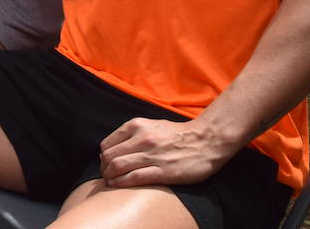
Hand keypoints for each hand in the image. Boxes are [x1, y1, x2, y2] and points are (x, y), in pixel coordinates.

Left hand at [97, 117, 238, 187]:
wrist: (207, 140)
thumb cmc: (179, 134)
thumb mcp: (152, 125)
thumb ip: (134, 133)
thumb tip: (116, 147)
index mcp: (137, 126)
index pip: (108, 143)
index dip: (103, 156)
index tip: (106, 163)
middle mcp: (141, 139)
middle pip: (109, 156)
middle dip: (104, 168)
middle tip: (106, 175)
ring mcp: (152, 155)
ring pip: (118, 166)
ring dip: (109, 176)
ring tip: (110, 181)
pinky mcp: (163, 171)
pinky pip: (134, 177)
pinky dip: (121, 182)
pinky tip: (117, 185)